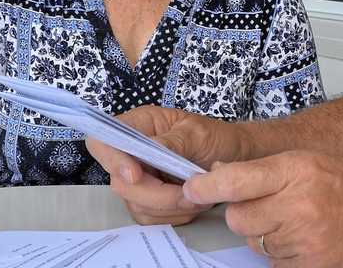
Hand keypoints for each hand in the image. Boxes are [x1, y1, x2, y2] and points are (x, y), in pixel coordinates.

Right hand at [85, 105, 246, 225]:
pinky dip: (173, 215)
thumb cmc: (218, 137)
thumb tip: (148, 147)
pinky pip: (150, 217)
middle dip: (154, 194)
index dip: (113, 161)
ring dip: (169, 207)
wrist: (238, 158)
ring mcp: (140, 178)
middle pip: (119, 182)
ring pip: (135, 204)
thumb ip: (173, 141)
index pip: (104, 142)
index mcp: (139, 125)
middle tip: (188, 193)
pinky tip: (193, 204)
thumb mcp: (199, 133)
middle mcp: (133, 152)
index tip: (136, 176)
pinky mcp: (150, 200)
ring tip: (199, 197)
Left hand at [182, 151, 342, 266]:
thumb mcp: (319, 163)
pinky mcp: (311, 265)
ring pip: (257, 244)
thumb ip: (274, 171)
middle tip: (277, 208)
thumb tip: (227, 178)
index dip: (207, 186)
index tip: (192, 189)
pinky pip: (278, 263)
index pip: (235, 178)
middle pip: (238, 218)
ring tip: (306, 224)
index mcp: (299, 168)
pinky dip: (288, 256)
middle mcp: (298, 203)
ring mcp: (304, 239)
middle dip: (249, 216)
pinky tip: (314, 242)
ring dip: (271, 237)